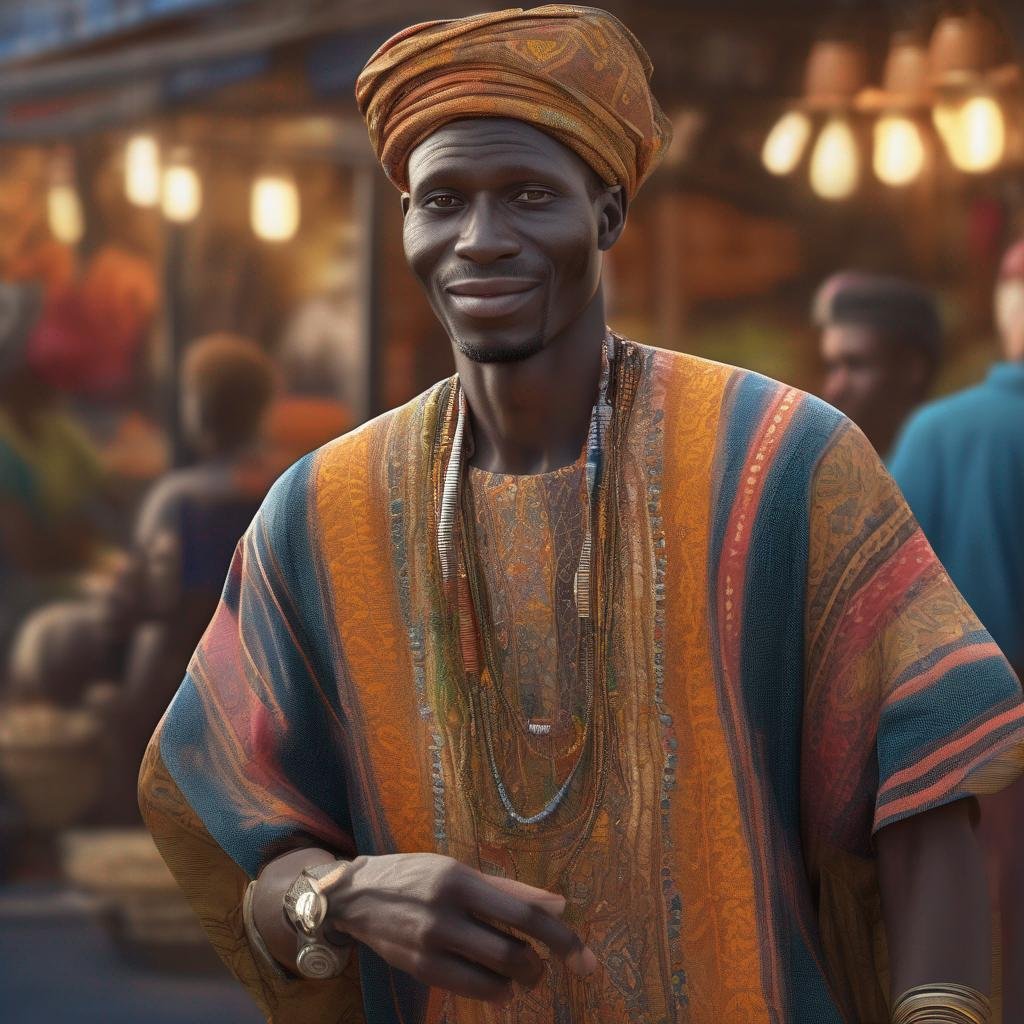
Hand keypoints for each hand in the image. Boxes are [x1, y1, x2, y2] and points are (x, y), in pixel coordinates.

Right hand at [330, 853, 596, 1003]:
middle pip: (511, 953)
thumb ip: (510, 890)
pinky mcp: (419, 968)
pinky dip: (494, 992)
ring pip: (492, 978)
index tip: (586, 959)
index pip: (524, 914)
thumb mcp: (462, 871)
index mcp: (462, 880)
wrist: (357, 894)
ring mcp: (429, 944)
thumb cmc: (418, 875)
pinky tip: (498, 985)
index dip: (561, 938)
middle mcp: (445, 912)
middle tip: (541, 965)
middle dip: (537, 966)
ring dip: (517, 981)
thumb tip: (559, 905)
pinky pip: (469, 990)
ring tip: (520, 974)